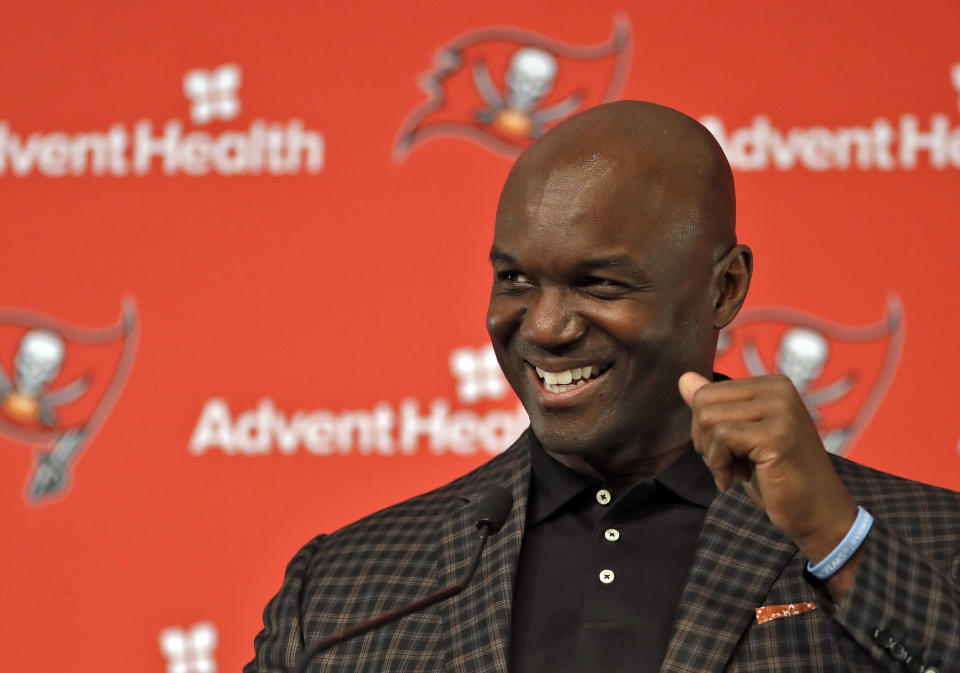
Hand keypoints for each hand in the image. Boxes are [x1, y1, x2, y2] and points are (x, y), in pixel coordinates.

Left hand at [678, 372, 857, 568]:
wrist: (818, 513)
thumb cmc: (777, 477)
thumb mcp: (740, 437)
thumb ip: (715, 407)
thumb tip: (684, 379)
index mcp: (771, 385)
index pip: (706, 392)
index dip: (704, 429)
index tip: (727, 452)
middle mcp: (779, 389)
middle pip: (703, 403)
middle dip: (703, 440)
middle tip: (728, 464)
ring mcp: (780, 410)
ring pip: (708, 419)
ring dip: (712, 455)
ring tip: (735, 471)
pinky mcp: (777, 434)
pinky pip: (722, 438)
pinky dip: (720, 465)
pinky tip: (736, 480)